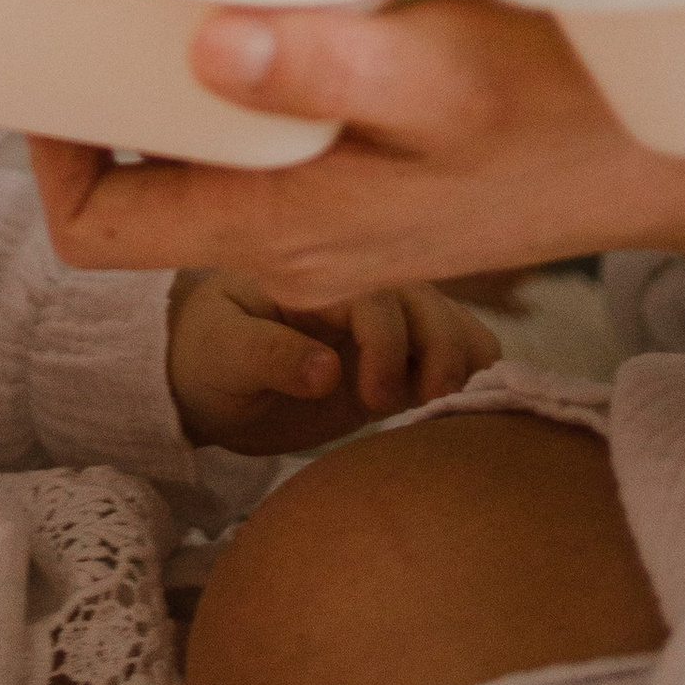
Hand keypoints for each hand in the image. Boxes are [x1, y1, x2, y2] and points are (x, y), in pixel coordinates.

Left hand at [31, 0, 684, 351]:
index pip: (99, 225)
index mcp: (288, 229)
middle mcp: (295, 244)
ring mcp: (339, 224)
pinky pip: (269, 148)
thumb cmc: (576, 109)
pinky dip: (243, 82)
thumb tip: (202, 53)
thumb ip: (321, 69)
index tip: (45, 40)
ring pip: (201, 164)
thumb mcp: (447, 74)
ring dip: (170, 80)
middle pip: (138, 190)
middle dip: (99, 93)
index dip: (47, 143)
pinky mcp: (382, 193)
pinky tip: (265, 4)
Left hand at [167, 272, 498, 456]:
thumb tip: (327, 371)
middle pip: (429, 302)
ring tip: (443, 406)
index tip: (370, 397)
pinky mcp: (402, 363)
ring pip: (454, 323)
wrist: (213, 380)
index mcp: (319, 277)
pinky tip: (459, 407)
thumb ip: (268, 355)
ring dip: (463, 361)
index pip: (374, 294)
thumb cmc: (209, 356)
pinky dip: (474, 374)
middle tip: (424, 403)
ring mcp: (388, 325)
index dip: (385, 343)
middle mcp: (362, 291)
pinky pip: (459, 353)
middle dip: (441, 350)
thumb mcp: (221, 354)